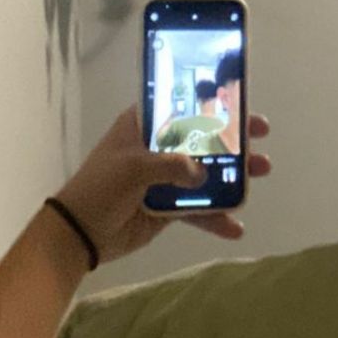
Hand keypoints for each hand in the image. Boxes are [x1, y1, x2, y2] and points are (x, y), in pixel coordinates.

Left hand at [52, 106, 270, 264]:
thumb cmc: (101, 187)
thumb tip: (204, 173)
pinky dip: (215, 218)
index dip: (212, 103)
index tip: (240, 103)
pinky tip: (235, 227)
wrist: (77, 234)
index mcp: (144, 126)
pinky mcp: (168, 207)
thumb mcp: (134, 168)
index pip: (183, 107)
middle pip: (202, 138)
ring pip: (206, 173)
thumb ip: (172, 166)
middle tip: (260, 140)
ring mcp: (165, 178)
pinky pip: (198, 209)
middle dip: (232, 140)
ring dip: (232, 176)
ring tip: (259, 175)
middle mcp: (158, 148)